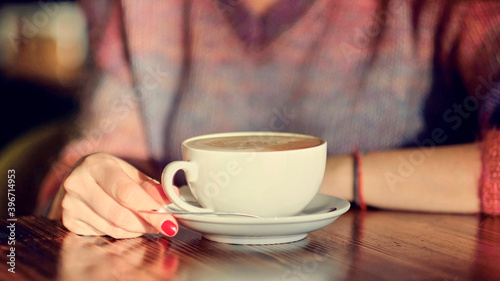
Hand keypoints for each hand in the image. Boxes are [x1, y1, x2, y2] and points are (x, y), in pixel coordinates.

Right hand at [54, 152, 177, 238]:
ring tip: (147, 224)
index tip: (169, 221)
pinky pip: (104, 234)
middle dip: (147, 223)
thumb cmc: (110, 174)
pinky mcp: (69, 221)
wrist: (80, 177)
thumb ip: (152, 187)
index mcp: (97, 165)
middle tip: (164, 226)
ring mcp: (70, 204)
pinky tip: (127, 225)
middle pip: (119, 214)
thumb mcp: (132, 174)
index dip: (150, 209)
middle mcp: (78, 183)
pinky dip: (122, 233)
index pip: (126, 192)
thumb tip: (173, 196)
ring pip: (112, 228)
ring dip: (137, 230)